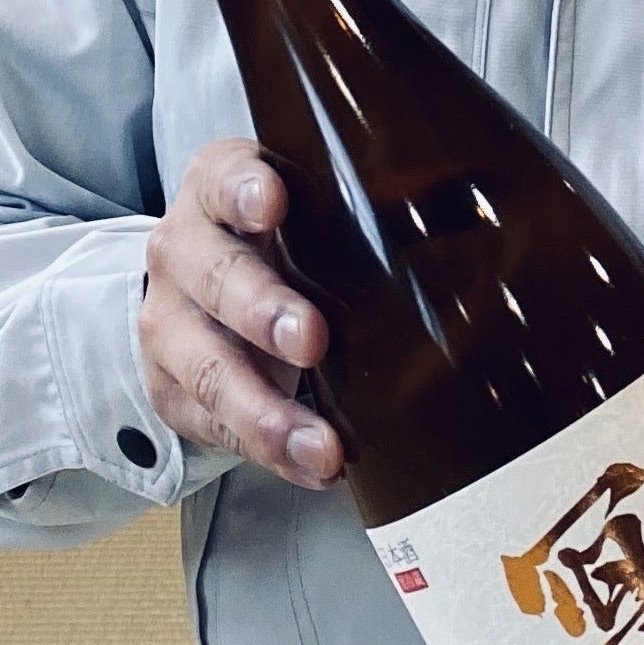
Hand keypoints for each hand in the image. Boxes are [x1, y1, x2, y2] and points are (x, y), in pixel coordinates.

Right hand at [137, 138, 342, 489]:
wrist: (199, 296)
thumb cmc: (275, 246)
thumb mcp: (309, 212)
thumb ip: (375, 205)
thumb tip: (474, 211)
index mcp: (217, 189)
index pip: (223, 178)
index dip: (245, 190)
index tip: (273, 203)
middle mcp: (182, 252)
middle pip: (216, 278)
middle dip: (263, 310)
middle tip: (311, 339)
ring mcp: (169, 325)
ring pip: (209, 369)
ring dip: (266, 411)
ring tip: (321, 444)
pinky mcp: (171, 390)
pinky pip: (218, 428)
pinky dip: (270, 452)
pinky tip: (312, 466)